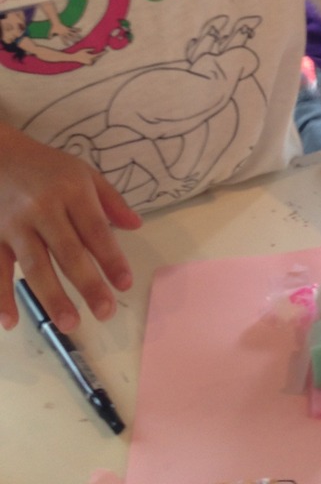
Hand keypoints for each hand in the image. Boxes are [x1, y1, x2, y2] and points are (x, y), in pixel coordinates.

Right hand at [0, 124, 141, 333]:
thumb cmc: (46, 167)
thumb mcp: (83, 172)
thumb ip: (110, 200)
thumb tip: (136, 226)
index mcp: (72, 191)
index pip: (96, 230)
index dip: (111, 258)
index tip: (125, 283)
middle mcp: (44, 208)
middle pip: (68, 252)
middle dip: (88, 284)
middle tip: (106, 312)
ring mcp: (15, 224)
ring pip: (35, 265)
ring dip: (52, 297)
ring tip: (70, 324)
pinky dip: (1, 296)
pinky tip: (11, 321)